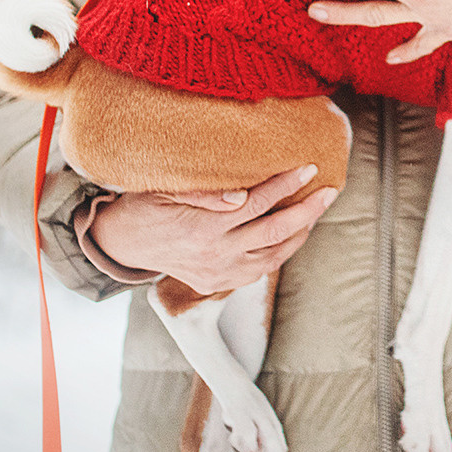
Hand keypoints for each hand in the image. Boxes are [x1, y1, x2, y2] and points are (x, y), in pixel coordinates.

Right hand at [89, 164, 335, 294]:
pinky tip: (290, 236)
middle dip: (307, 211)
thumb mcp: (166, 190)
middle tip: (330, 191)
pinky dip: (278, 254)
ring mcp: (217, 274)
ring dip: (299, 235)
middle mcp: (215, 255)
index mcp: (203, 228)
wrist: (122, 243)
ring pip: (273, 256)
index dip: (286, 185)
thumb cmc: (145, 207)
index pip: (258, 204)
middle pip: (275, 232)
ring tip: (316, 213)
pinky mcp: (216, 284)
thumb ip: (204, 193)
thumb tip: (242, 196)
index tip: (309, 168)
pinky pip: (258, 271)